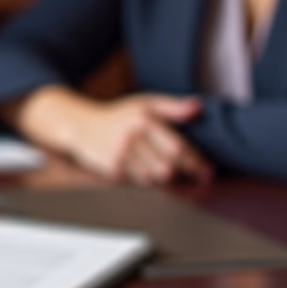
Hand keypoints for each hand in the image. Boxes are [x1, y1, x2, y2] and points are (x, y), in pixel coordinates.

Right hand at [6, 86, 212, 185]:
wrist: (79, 123)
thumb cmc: (117, 114)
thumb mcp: (144, 103)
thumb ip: (172, 106)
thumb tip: (198, 107)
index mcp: (144, 119)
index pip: (177, 147)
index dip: (195, 163)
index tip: (206, 172)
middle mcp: (132, 137)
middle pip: (168, 167)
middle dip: (183, 175)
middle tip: (195, 179)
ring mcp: (120, 154)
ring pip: (154, 179)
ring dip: (166, 181)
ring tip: (172, 175)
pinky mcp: (111, 169)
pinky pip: (138, 184)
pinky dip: (148, 183)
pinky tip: (150, 174)